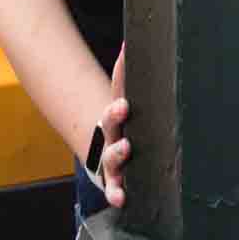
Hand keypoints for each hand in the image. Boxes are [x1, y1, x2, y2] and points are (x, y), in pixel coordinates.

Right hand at [97, 45, 128, 208]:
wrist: (108, 155)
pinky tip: (121, 198)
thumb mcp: (125, 98)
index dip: (118, 103)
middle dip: (114, 117)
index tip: (125, 103)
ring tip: (126, 149)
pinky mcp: (114, 182)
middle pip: (109, 125)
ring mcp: (111, 161)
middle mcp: (111, 136)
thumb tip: (130, 41)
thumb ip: (126, 74)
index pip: (115, 102)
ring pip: (111, 158)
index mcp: (116, 115)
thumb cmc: (123, 125)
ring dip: (116, 154)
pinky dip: (115, 194)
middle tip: (123, 110)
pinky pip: (113, 190)